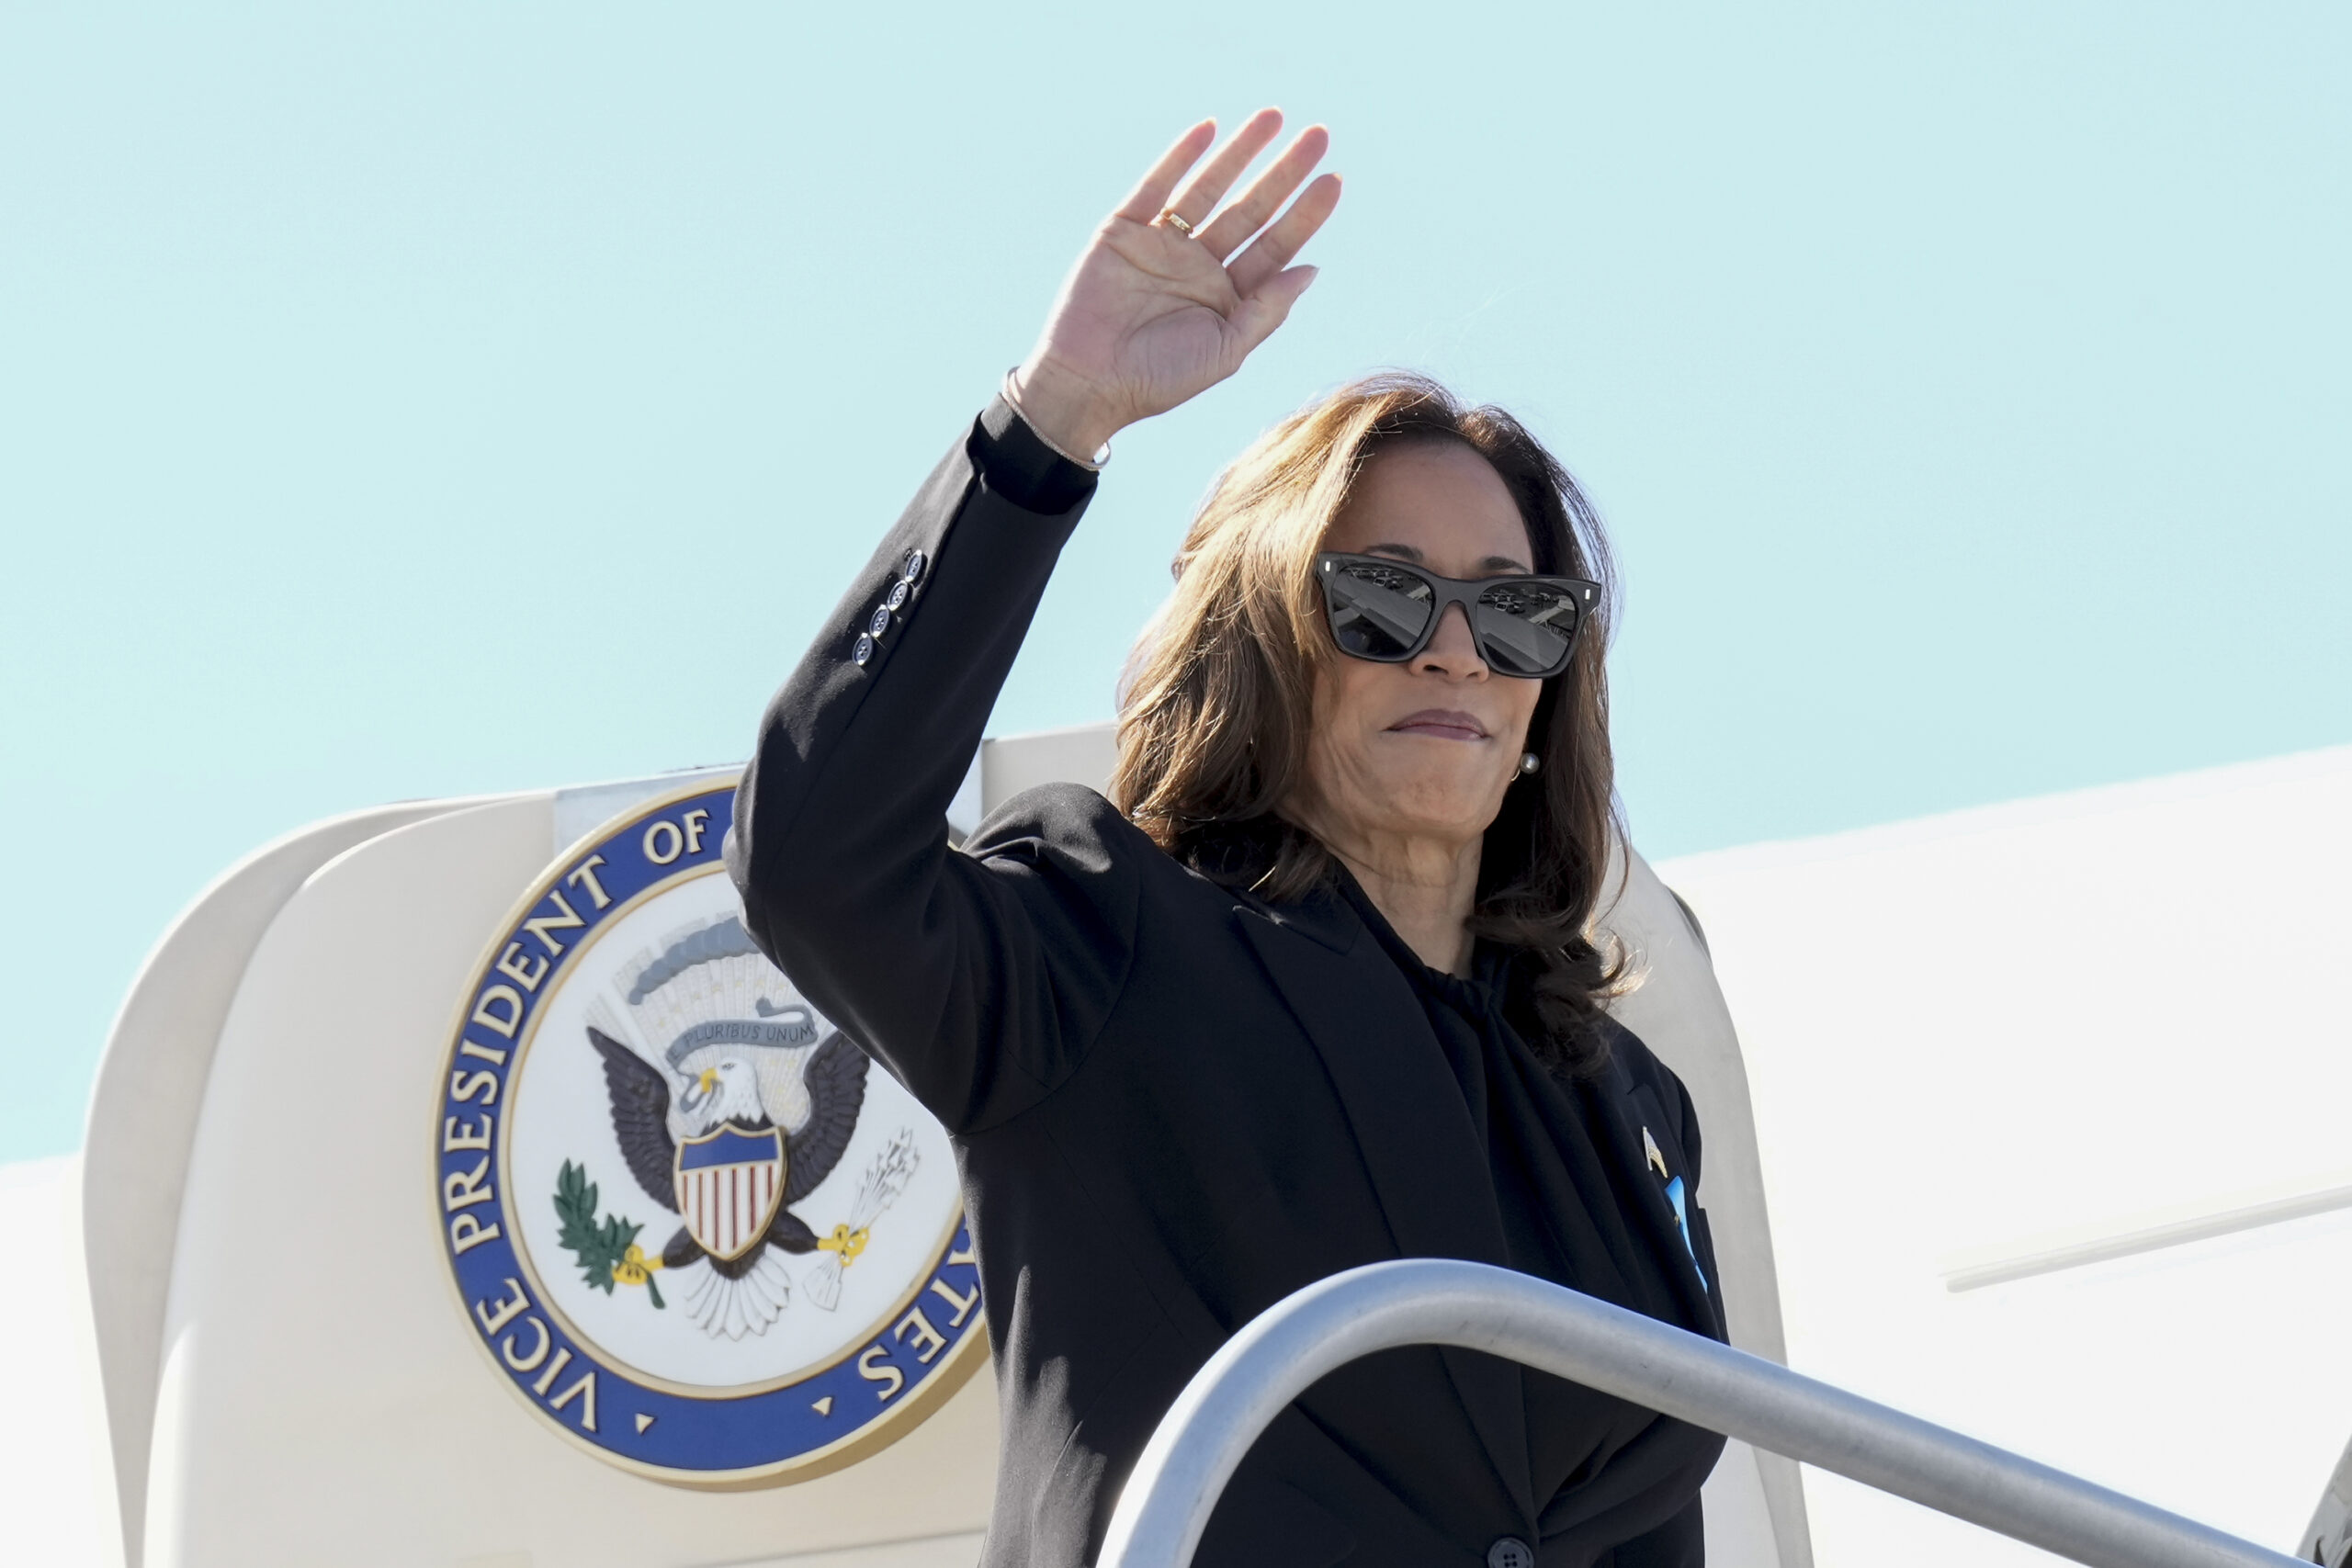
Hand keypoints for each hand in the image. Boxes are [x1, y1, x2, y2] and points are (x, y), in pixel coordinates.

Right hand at [1011, 110, 1340, 458]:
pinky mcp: (1122, 230)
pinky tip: (1208, 129)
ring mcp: (1162, 244)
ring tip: (1274, 117)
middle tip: (1319, 136)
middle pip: (1251, 209)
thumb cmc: (1157, 379)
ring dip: (1240, 152)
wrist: (1087, 384)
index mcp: (1227, 296)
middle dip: (1284, 173)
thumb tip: (1311, 269)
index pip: (1275, 247)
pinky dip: (1179, 157)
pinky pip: (1155, 187)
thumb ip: (1266, 310)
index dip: (1305, 214)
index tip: (1334, 181)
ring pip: (1209, 188)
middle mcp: (1199, 265)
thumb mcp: (1225, 350)